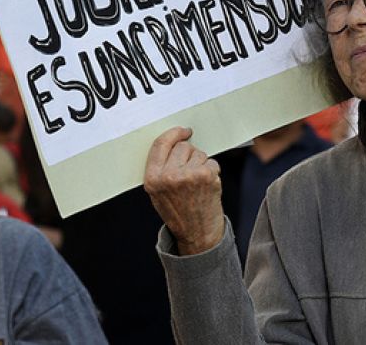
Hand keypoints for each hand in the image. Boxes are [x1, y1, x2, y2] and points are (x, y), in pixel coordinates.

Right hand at [144, 126, 224, 254]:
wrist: (197, 234)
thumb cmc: (178, 212)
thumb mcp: (157, 192)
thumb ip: (160, 168)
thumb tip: (173, 141)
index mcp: (153, 178)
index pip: (160, 144)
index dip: (173, 134)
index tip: (183, 131)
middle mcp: (169, 176)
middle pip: (183, 146)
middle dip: (189, 154)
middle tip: (190, 173)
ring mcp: (189, 175)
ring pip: (199, 153)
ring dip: (201, 164)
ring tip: (197, 184)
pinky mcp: (206, 176)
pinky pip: (211, 162)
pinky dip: (212, 171)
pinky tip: (207, 186)